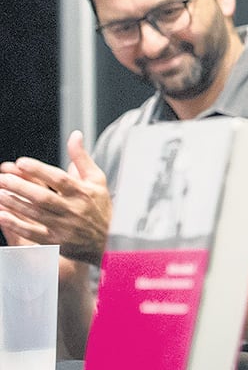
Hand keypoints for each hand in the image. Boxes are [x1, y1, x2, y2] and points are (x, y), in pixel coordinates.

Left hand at [0, 130, 111, 264]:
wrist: (108, 240)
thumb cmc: (101, 207)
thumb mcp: (97, 180)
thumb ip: (82, 158)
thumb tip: (75, 136)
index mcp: (83, 192)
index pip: (60, 179)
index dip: (40, 170)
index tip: (21, 162)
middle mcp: (73, 209)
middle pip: (44, 197)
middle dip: (21, 187)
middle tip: (2, 178)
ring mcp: (64, 227)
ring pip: (35, 214)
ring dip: (15, 203)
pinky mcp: (57, 241)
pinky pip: (32, 233)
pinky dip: (16, 224)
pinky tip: (2, 215)